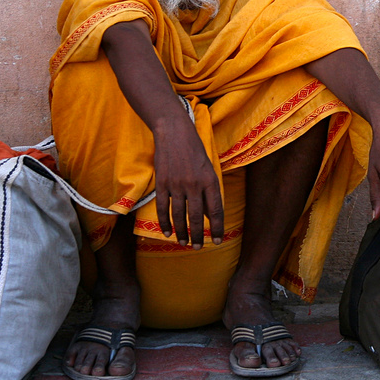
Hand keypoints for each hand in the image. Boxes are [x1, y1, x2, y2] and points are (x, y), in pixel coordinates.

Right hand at [151, 116, 222, 247]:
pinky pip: (163, 208)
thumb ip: (210, 191)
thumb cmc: (195, 150)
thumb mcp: (209, 168)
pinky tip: (168, 233)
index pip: (216, 210)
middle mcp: (194, 184)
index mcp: (210, 180)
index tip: (217, 241)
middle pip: (197, 217)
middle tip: (198, 248)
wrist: (174, 132)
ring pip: (179, 216)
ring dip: (182, 232)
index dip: (217, 228)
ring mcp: (177, 184)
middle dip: (198, 236)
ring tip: (184, 243)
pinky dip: (165, 223)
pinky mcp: (162, 183)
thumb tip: (211, 215)